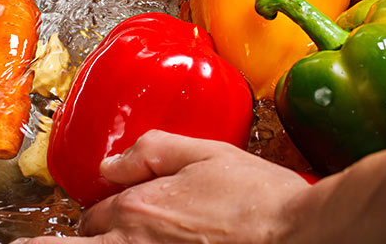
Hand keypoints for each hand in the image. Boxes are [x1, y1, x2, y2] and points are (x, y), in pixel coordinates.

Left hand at [14, 130, 309, 243]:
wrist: (297, 234)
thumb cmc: (258, 198)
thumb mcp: (207, 153)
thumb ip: (153, 150)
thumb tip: (111, 163)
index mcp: (140, 207)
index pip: (96, 213)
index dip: (99, 211)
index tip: (103, 213)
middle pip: (88, 242)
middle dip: (91, 235)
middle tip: (98, 229)